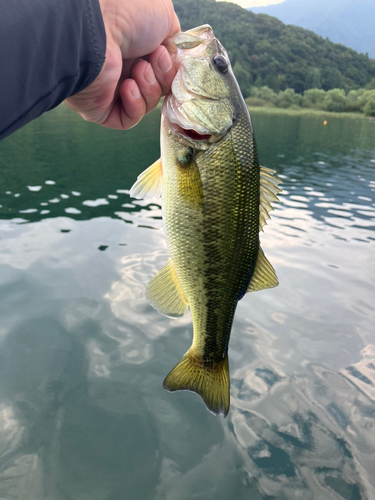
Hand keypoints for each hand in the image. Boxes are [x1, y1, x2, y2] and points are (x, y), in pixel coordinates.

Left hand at [65, 0, 179, 128]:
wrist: (96, 29)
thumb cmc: (126, 14)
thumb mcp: (164, 16)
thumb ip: (174, 39)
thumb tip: (173, 56)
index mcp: (135, 47)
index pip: (162, 70)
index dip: (170, 67)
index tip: (166, 54)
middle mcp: (121, 67)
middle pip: (158, 87)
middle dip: (162, 76)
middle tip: (152, 59)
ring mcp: (110, 90)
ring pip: (147, 103)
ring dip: (149, 87)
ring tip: (138, 69)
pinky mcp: (101, 110)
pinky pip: (129, 119)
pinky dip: (135, 105)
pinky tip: (127, 87)